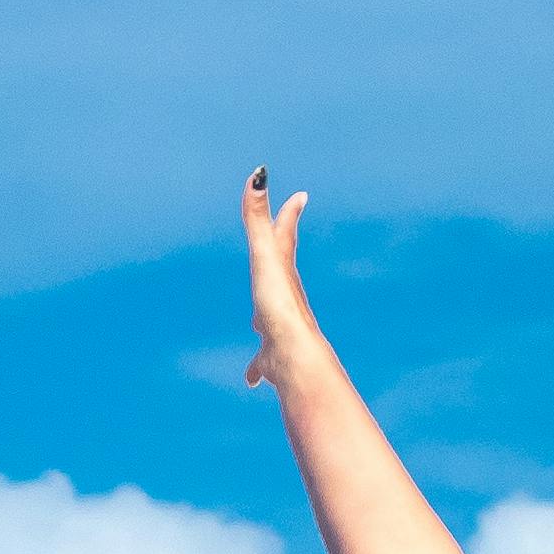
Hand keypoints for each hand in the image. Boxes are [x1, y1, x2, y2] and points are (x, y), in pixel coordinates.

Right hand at [241, 167, 324, 390]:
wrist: (295, 359)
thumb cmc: (280, 307)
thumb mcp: (266, 257)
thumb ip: (257, 219)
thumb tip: (259, 173)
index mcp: (282, 276)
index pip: (284, 238)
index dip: (289, 216)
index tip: (300, 198)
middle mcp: (284, 300)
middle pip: (281, 275)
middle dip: (280, 261)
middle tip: (284, 251)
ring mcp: (280, 330)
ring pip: (270, 321)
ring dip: (265, 318)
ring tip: (259, 323)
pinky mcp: (274, 360)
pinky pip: (262, 363)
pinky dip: (256, 369)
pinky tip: (253, 380)